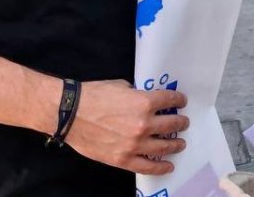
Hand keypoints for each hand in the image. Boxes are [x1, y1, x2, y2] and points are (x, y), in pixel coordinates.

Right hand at [64, 79, 189, 174]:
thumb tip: (144, 100)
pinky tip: (169, 166)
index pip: (170, 101)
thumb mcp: (121, 86)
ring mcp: (135, 144)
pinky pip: (148, 167)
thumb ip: (137, 95)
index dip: (179, 101)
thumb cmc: (93, 95)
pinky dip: (161, 167)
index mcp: (144, 103)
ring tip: (180, 143)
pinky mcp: (124, 159)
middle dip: (180, 123)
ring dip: (176, 144)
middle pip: (172, 125)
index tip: (181, 102)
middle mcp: (144, 124)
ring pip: (164, 147)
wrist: (70, 114)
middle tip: (183, 123)